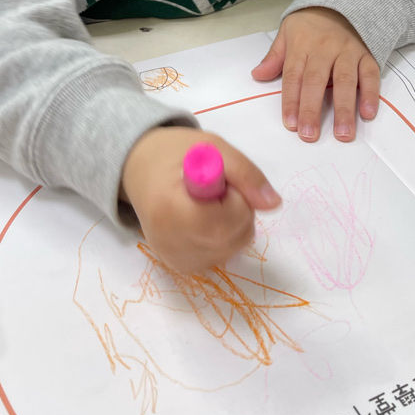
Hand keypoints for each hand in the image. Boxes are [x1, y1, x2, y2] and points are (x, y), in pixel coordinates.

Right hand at [120, 126, 281, 273]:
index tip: (220, 179)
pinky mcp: (180, 267)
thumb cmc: (176, 153)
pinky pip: (221, 254)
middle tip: (216, 187)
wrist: (140, 169)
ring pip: (231, 248)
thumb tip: (274, 204)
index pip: (225, 222)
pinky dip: (223, 235)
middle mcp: (168, 244)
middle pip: (231, 238)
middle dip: (237, 209)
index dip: (234, 198)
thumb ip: (246, 173)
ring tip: (208, 201)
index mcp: (170, 210)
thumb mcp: (213, 147)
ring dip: (233, 223)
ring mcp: (173, 260)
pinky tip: (204, 217)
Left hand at [251, 7, 379, 142]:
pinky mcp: (367, 54)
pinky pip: (370, 75)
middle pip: (316, 82)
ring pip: (345, 81)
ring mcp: (347, 52)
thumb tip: (257, 75)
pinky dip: (370, 94)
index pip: (293, 76)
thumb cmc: (310, 21)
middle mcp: (324, 49)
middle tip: (310, 135)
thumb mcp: (287, 31)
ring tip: (343, 134)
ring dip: (344, 109)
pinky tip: (367, 113)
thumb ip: (275, 56)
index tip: (290, 124)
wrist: (342, 0)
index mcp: (302, 45)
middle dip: (312, 109)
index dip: (291, 100)